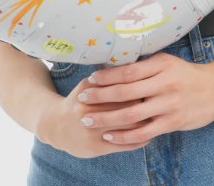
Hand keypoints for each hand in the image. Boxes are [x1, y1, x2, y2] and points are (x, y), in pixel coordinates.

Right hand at [35, 77, 152, 157]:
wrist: (56, 126)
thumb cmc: (78, 100)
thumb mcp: (87, 84)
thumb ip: (107, 76)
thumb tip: (132, 65)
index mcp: (88, 94)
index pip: (122, 89)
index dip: (139, 87)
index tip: (151, 84)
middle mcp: (88, 113)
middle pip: (126, 108)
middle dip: (144, 105)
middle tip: (157, 100)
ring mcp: (92, 132)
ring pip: (127, 128)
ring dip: (145, 123)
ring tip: (156, 116)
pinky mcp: (96, 148)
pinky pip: (124, 145)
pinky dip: (139, 140)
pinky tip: (148, 135)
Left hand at [76, 52, 213, 144]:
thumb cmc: (187, 74)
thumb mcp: (167, 62)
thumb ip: (145, 66)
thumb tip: (116, 67)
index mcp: (161, 65)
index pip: (127, 71)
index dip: (106, 76)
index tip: (90, 79)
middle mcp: (164, 84)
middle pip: (125, 92)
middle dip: (100, 97)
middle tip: (82, 99)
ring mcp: (168, 104)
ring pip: (131, 114)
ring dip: (106, 118)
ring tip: (88, 119)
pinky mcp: (173, 122)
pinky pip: (143, 132)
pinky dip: (124, 135)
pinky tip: (109, 135)